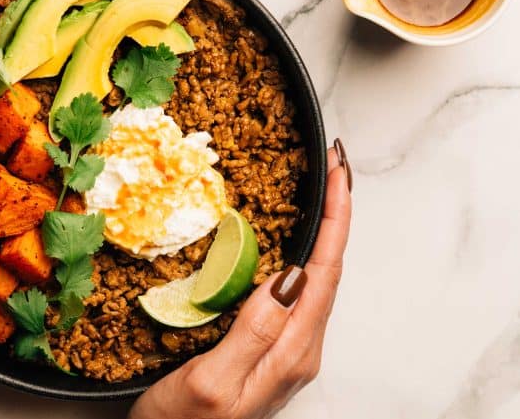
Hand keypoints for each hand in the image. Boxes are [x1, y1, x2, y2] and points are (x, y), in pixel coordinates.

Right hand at [129, 142, 351, 418]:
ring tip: (319, 191)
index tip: (338, 172)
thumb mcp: (212, 382)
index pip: (324, 271)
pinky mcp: (268, 348)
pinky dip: (300, 253)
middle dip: (336, 213)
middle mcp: (298, 349)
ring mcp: (285, 350)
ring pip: (314, 277)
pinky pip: (294, 290)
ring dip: (322, 231)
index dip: (336, 217)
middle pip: (328, 269)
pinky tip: (287, 240)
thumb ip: (255, 332)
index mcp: (291, 352)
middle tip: (332, 167)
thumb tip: (290, 276)